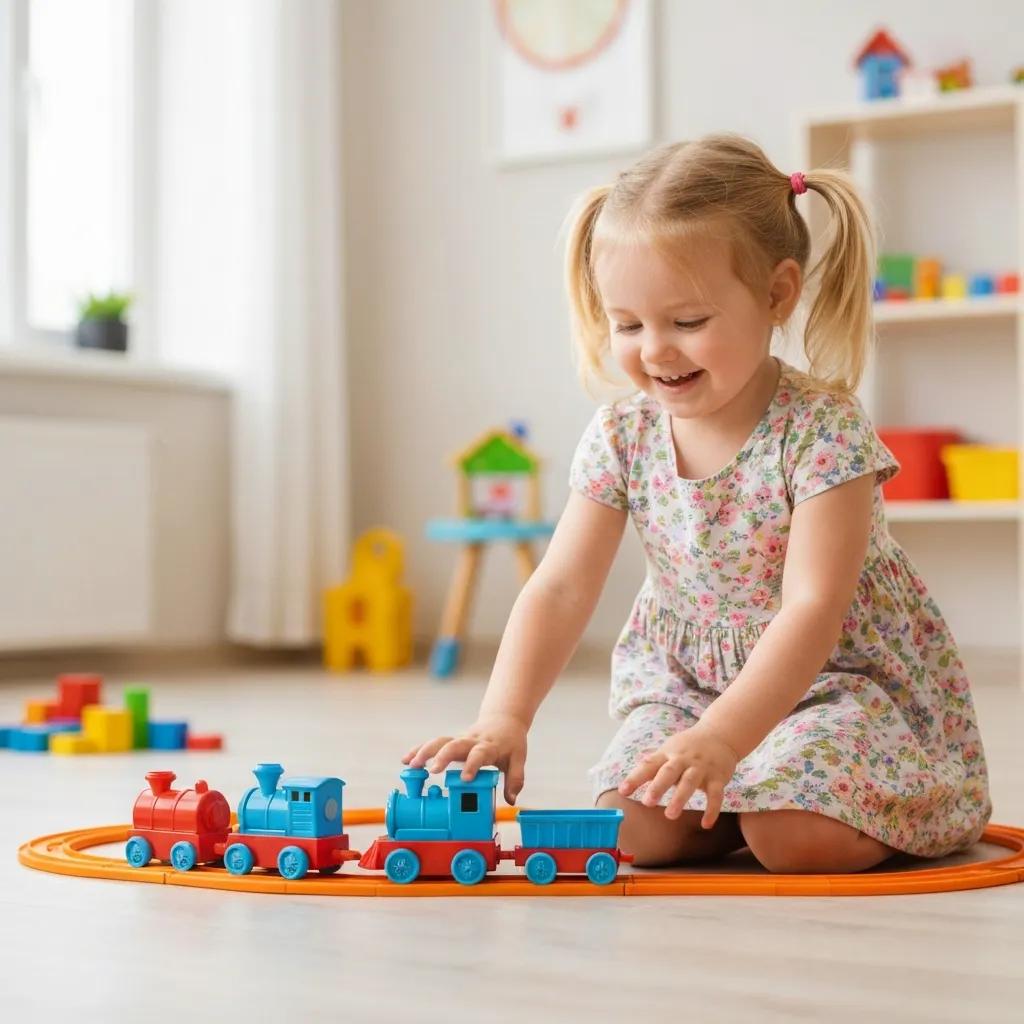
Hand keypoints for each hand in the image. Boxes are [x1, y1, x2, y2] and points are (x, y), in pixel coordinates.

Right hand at [402, 712, 528, 804]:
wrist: (503, 721)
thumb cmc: (510, 743)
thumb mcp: (518, 759)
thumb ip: (515, 779)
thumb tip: (511, 799)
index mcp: (489, 747)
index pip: (479, 754)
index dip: (472, 765)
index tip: (465, 779)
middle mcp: (472, 741)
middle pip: (455, 745)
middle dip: (442, 756)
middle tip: (432, 771)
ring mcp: (460, 740)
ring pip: (441, 741)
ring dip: (425, 751)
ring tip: (411, 765)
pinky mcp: (451, 741)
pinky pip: (434, 744)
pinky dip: (419, 749)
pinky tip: (406, 759)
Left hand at [617, 724, 738, 828]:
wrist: (719, 735)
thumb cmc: (688, 746)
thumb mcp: (669, 749)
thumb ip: (653, 764)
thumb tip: (632, 776)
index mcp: (668, 753)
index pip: (649, 765)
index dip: (635, 778)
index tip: (623, 791)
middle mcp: (683, 759)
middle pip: (669, 772)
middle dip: (658, 787)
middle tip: (647, 802)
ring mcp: (701, 768)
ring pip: (690, 782)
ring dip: (680, 798)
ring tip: (670, 815)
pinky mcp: (718, 777)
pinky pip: (715, 795)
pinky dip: (712, 810)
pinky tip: (706, 824)